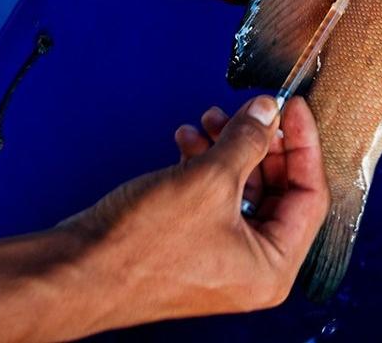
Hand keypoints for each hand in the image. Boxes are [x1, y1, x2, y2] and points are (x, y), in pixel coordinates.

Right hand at [65, 95, 329, 326]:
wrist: (71, 273)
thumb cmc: (138, 248)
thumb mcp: (208, 180)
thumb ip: (248, 139)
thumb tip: (269, 111)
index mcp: (273, 267)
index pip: (310, 194)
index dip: (303, 144)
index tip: (292, 108)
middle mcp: (252, 269)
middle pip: (278, 189)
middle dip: (261, 143)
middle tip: (251, 110)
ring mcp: (221, 259)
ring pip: (243, 189)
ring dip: (230, 148)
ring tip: (211, 119)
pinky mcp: (192, 247)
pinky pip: (214, 199)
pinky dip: (206, 165)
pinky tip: (187, 140)